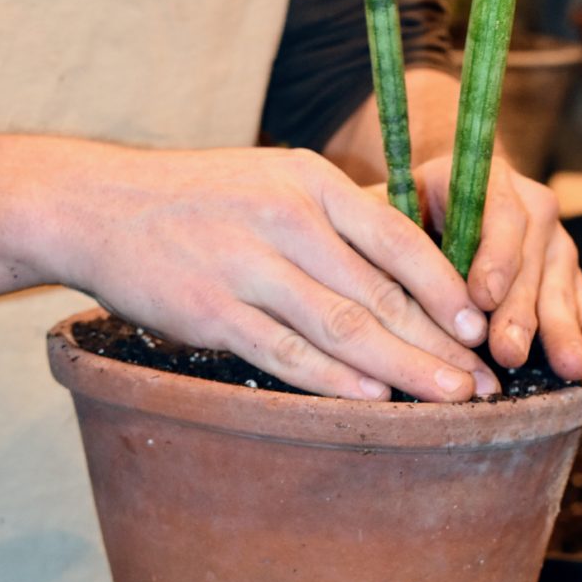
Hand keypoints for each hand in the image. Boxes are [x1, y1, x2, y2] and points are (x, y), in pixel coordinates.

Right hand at [40, 145, 503, 401]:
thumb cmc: (196, 199)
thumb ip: (331, 221)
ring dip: (402, 367)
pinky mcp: (210, 311)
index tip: (480, 327)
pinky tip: (372, 399)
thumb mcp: (269, 181)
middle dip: (439, 342)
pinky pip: (283, 350)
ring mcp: (246, 266)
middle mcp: (285, 219)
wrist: (98, 205)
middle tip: (483, 382)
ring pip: (341, 325)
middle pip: (379, 292)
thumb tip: (399, 274)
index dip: (445, 288)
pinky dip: (332, 378)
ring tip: (448, 399)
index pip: (397, 239)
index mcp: (308, 183)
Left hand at [413, 155, 581, 381]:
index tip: (481, 297)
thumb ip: (394, 240)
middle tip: (506, 350)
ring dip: (562, 332)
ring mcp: (555, 245)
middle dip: (519, 311)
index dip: (492, 256)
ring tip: (567, 367)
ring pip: (560, 290)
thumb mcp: (389, 212)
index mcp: (484, 181)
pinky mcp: (569, 280)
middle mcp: (530, 208)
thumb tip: (394, 286)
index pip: (496, 215)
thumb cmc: (405, 212)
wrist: (449, 196)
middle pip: (531, 261)